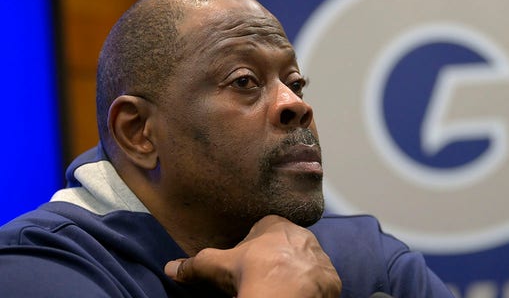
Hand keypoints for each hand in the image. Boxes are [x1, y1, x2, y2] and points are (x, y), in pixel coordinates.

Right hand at [165, 215, 340, 296]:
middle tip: (262, 277)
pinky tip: (299, 297)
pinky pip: (321, 280)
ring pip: (306, 261)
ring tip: (281, 289)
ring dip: (296, 272)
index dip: (253, 246)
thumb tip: (170, 267)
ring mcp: (320, 257)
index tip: (246, 262)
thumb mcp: (217, 266)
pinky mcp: (332, 279)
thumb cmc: (251, 273)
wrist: (284, 297)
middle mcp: (303, 236)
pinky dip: (312, 288)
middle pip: (287, 245)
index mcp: (277, 225)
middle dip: (277, 257)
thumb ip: (195, 263)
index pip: (264, 229)